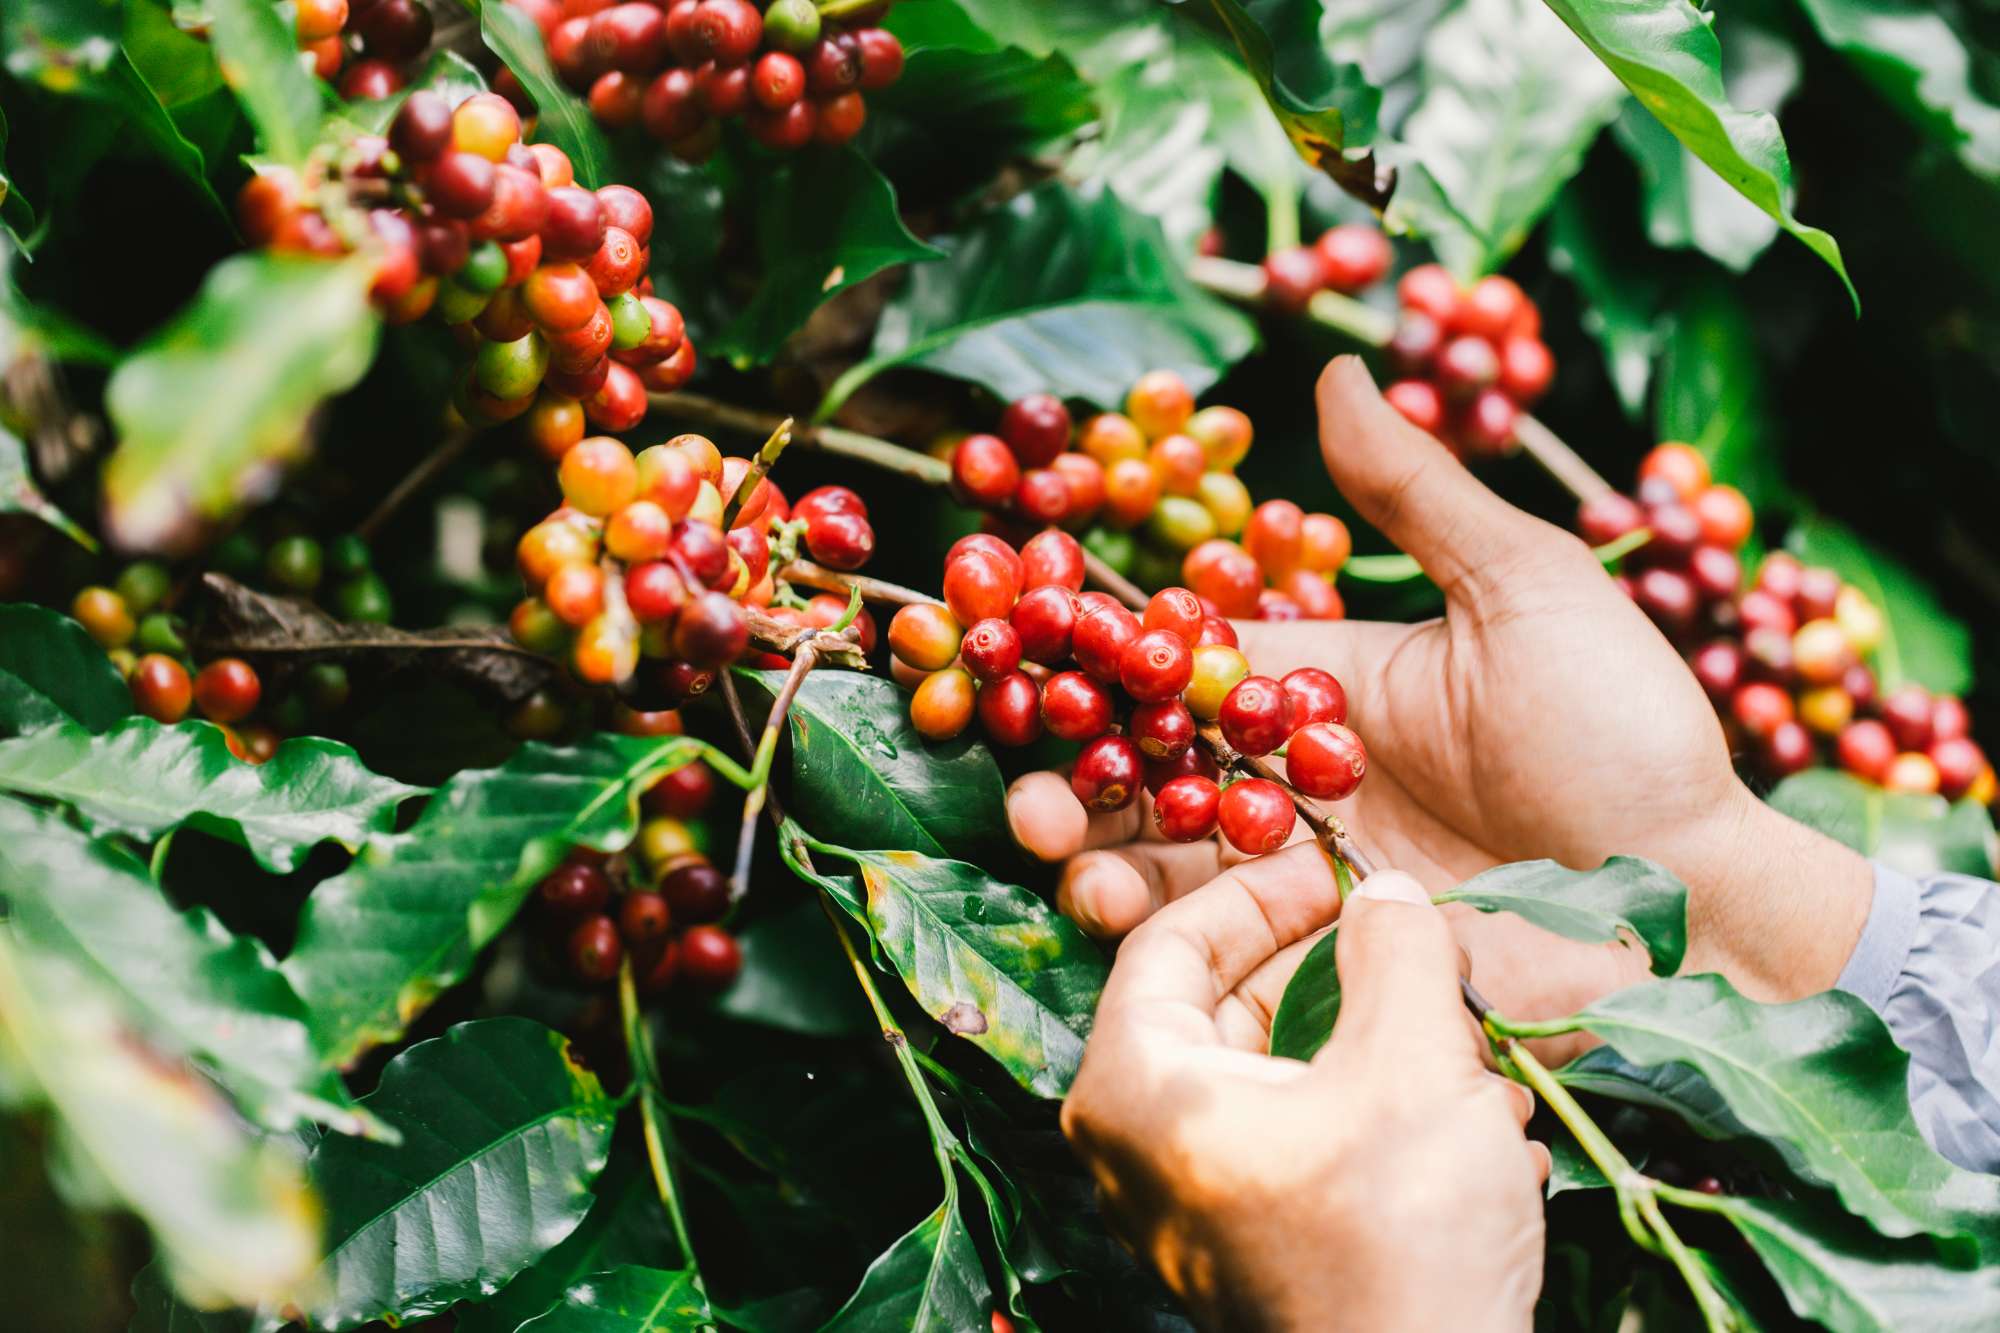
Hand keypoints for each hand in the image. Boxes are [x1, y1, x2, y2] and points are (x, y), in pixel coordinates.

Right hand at [1013, 357, 1872, 1016]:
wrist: (1696, 892)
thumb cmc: (1623, 726)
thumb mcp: (1524, 588)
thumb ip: (1418, 496)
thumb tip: (1336, 368)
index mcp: (1333, 689)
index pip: (1195, 664)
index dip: (1112, 654)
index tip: (1031, 639)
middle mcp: (1301, 784)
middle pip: (1158, 771)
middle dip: (1075, 770)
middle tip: (1017, 781)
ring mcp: (1311, 877)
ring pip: (1170, 862)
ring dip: (1095, 852)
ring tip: (1042, 841)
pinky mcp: (1330, 960)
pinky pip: (1225, 950)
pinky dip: (1160, 934)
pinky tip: (1108, 911)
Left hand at [1063, 846, 1546, 1331]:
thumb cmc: (1398, 1239)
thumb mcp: (1412, 1063)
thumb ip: (1397, 952)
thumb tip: (1387, 893)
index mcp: (1136, 1087)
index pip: (1167, 941)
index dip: (1256, 888)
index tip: (1334, 864)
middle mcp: (1140, 1147)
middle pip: (1224, 1004)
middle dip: (1333, 970)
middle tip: (1409, 937)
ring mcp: (1193, 1205)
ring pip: (1280, 1073)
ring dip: (1377, 1045)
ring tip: (1467, 1040)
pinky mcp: (1252, 1247)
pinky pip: (1303, 1142)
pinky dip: (1378, 1114)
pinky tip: (1476, 1119)